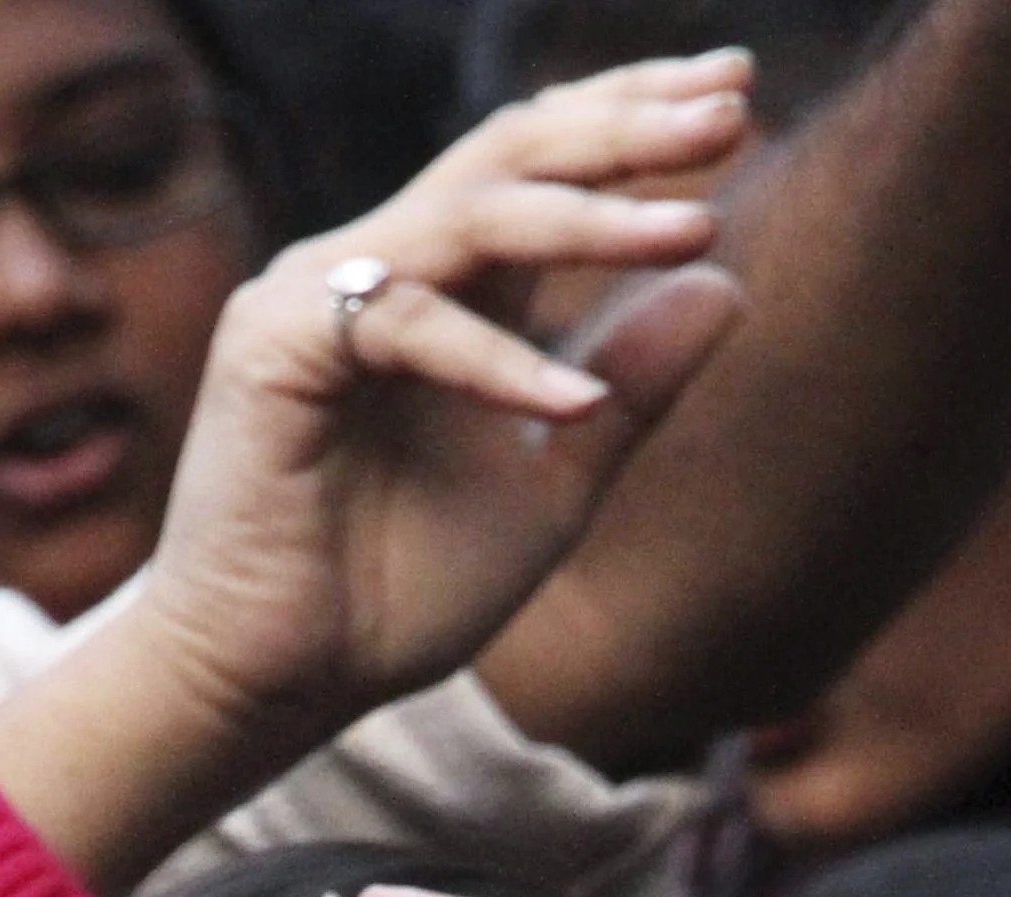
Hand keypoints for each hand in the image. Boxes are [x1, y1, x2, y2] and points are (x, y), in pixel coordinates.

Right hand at [109, 56, 753, 757]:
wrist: (277, 686)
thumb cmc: (393, 596)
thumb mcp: (555, 485)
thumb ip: (632, 388)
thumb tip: (729, 281)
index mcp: (435, 287)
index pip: (536, 164)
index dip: (630, 119)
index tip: (738, 95)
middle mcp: (371, 268)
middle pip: (506, 151)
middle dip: (623, 125)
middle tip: (732, 107)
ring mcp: (313, 296)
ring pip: (466, 216)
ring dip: (587, 217)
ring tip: (694, 225)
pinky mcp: (272, 347)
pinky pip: (407, 324)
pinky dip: (498, 362)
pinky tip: (576, 404)